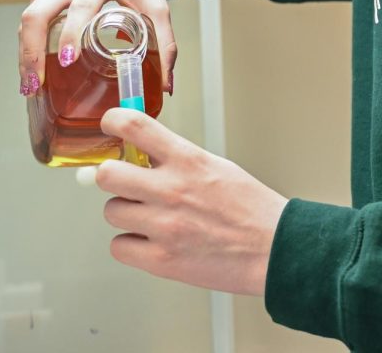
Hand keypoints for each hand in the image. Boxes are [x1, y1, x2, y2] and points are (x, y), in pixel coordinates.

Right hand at [17, 0, 177, 94]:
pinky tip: (33, 67)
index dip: (70, 34)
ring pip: (27, 17)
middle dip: (32, 51)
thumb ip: (164, 43)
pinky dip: (26, 42)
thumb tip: (166, 85)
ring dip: (25, 52)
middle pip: (38, 14)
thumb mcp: (156, 3)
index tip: (66, 61)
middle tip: (37, 85)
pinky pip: (28, 16)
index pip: (81, 7)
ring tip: (31, 86)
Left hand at [96, 108, 288, 296]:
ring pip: (111, 211)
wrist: (275, 250)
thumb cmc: (251, 210)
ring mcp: (163, 226)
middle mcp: (171, 190)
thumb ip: (178, 160)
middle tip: (123, 181)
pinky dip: (131, 245)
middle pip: (107, 174)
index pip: (135, 126)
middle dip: (110, 176)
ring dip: (125, 213)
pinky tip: (152, 241)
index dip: (113, 121)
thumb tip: (142, 156)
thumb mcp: (217, 167)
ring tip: (149, 217)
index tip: (109, 124)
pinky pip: (119, 246)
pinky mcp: (161, 260)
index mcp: (188, 160)